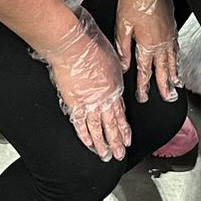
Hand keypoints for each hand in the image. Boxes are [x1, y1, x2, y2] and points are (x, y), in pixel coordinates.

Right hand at [32, 7, 130, 160]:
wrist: (73, 45)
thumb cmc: (91, 44)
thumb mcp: (112, 57)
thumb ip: (114, 71)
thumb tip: (114, 75)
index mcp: (115, 87)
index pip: (121, 112)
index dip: (124, 127)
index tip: (127, 138)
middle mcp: (104, 98)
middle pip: (112, 124)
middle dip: (116, 141)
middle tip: (119, 154)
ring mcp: (89, 103)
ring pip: (98, 129)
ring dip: (103, 144)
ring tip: (106, 155)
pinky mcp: (73, 103)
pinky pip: (80, 124)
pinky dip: (85, 135)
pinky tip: (88, 144)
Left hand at [113, 0, 178, 102]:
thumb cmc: (133, 0)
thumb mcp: (122, 26)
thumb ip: (123, 48)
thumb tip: (124, 65)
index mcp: (147, 43)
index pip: (145, 70)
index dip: (144, 85)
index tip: (143, 96)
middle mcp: (161, 42)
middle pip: (163, 69)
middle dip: (164, 85)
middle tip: (167, 97)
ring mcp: (169, 35)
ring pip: (172, 60)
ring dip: (173, 74)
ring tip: (176, 85)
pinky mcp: (172, 27)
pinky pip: (176, 48)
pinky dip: (177, 59)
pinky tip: (177, 62)